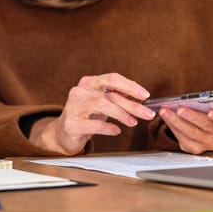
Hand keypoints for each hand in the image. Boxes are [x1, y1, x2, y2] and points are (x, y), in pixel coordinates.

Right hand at [29, 73, 154, 154]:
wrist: (64, 132)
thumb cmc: (87, 116)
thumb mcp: (102, 103)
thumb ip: (118, 97)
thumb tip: (142, 97)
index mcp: (89, 82)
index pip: (112, 78)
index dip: (130, 86)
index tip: (145, 95)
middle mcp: (79, 91)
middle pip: (109, 94)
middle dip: (132, 105)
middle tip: (148, 114)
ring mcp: (73, 107)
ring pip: (101, 105)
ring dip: (121, 114)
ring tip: (133, 122)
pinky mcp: (71, 124)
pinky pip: (93, 124)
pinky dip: (108, 127)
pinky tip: (116, 130)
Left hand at [160, 107, 212, 153]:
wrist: (202, 123)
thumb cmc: (206, 110)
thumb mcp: (210, 104)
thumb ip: (204, 102)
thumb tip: (189, 99)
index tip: (210, 112)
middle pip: (206, 126)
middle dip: (191, 116)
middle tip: (179, 109)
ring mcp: (209, 143)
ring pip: (192, 133)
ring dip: (177, 121)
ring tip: (166, 112)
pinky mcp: (196, 148)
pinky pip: (183, 139)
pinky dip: (173, 127)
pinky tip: (166, 118)